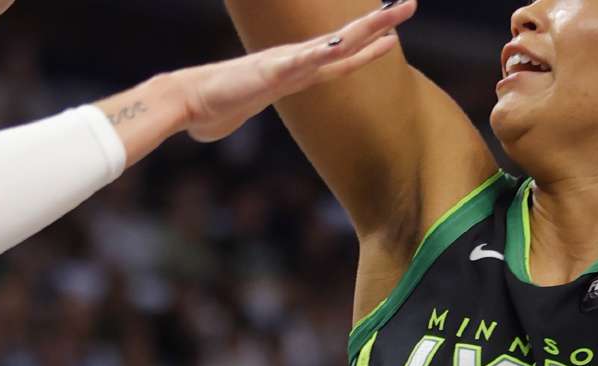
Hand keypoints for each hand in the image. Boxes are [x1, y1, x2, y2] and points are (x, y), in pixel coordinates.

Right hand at [176, 0, 416, 142]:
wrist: (187, 102)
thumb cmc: (211, 110)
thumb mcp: (239, 113)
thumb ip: (241, 113)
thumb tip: (223, 122)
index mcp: (294, 73)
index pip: (341, 58)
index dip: (368, 47)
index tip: (392, 33)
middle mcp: (295, 63)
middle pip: (347, 42)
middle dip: (379, 25)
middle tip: (409, 4)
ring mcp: (285, 65)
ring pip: (334, 45)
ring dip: (363, 30)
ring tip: (392, 15)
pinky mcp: (270, 74)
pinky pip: (303, 62)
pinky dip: (323, 52)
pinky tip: (344, 44)